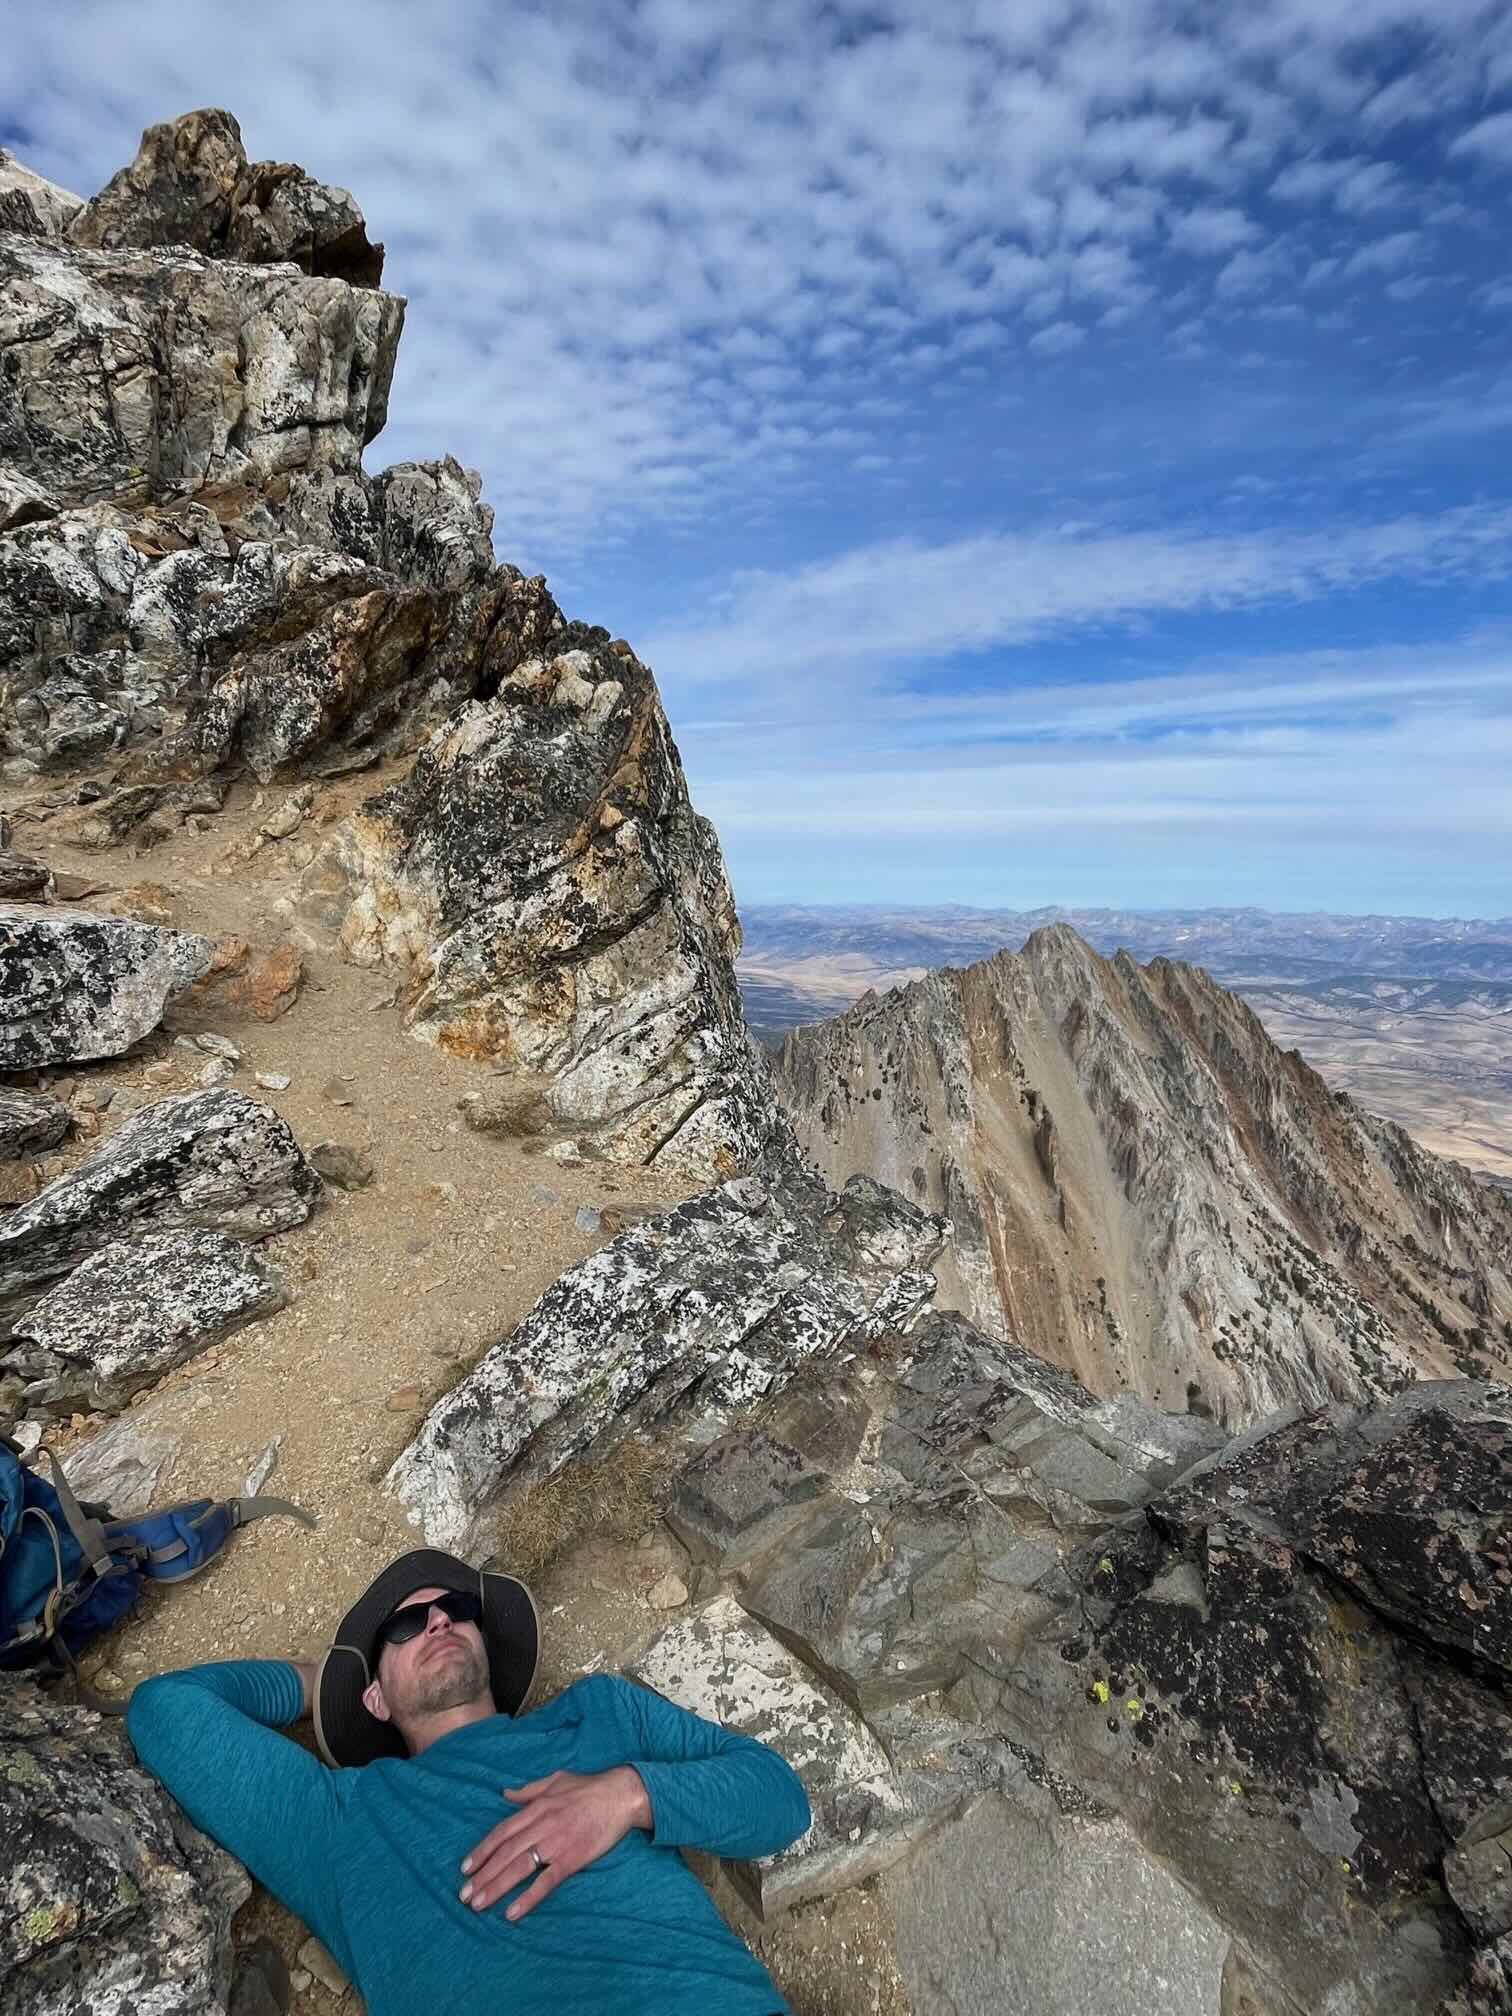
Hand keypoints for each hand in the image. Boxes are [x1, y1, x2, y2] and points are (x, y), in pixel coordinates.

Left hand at [459, 1766, 652, 1919]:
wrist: (621, 1795)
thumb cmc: (589, 1787)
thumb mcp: (555, 1780)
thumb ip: (529, 1790)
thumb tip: (504, 1793)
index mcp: (537, 1807)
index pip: (502, 1832)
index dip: (482, 1850)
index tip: (465, 1868)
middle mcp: (542, 1825)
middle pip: (506, 1853)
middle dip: (483, 1875)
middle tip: (464, 1895)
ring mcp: (557, 1844)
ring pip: (520, 1867)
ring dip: (496, 1887)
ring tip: (478, 1905)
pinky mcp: (572, 1859)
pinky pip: (546, 1881)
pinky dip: (528, 1897)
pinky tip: (512, 1912)